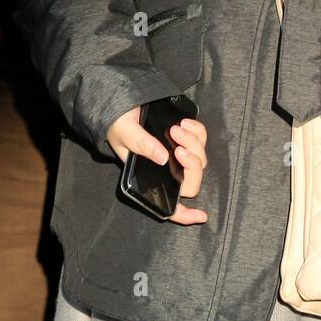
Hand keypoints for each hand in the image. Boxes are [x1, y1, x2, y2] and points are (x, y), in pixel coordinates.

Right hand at [106, 107, 208, 225]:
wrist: (124, 105)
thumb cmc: (118, 124)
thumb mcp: (124, 133)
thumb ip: (141, 145)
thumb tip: (162, 158)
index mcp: (148, 179)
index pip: (168, 206)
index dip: (185, 214)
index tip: (201, 215)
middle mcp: (166, 172)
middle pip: (191, 182)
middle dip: (191, 163)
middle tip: (177, 143)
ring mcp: (178, 156)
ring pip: (199, 160)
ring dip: (193, 143)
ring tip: (175, 128)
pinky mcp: (186, 139)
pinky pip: (201, 140)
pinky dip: (198, 131)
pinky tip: (184, 122)